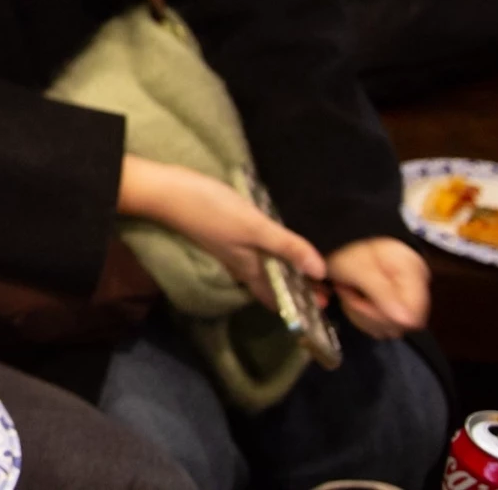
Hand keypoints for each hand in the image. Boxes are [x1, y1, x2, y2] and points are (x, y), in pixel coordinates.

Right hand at [118, 156, 324, 310]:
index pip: (279, 297)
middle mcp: (243, 264)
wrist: (167, 192)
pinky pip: (258, 252)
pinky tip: (280, 241)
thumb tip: (321, 271)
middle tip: (329, 286)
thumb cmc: (211, 211)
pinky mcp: (228, 232)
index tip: (330, 304)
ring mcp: (234, 248)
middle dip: (300, 288)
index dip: (302, 305)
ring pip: (267, 268)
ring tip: (311, 266)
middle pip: (275, 284)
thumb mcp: (254, 227)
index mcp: (250, 268)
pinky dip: (274, 253)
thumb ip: (287, 246)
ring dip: (288, 271)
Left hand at [326, 237, 427, 339]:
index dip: (384, 316)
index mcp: (414, 274)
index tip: (358, 299)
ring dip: (359, 314)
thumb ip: (382, 292)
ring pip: (387, 327)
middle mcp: (415, 289)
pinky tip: (352, 298)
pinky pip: (379, 324)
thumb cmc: (349, 245)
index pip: (414, 316)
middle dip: (366, 312)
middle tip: (347, 290)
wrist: (341, 233)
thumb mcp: (359, 267)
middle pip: (399, 324)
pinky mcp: (392, 304)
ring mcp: (404, 298)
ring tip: (347, 290)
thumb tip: (408, 322)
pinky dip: (360, 315)